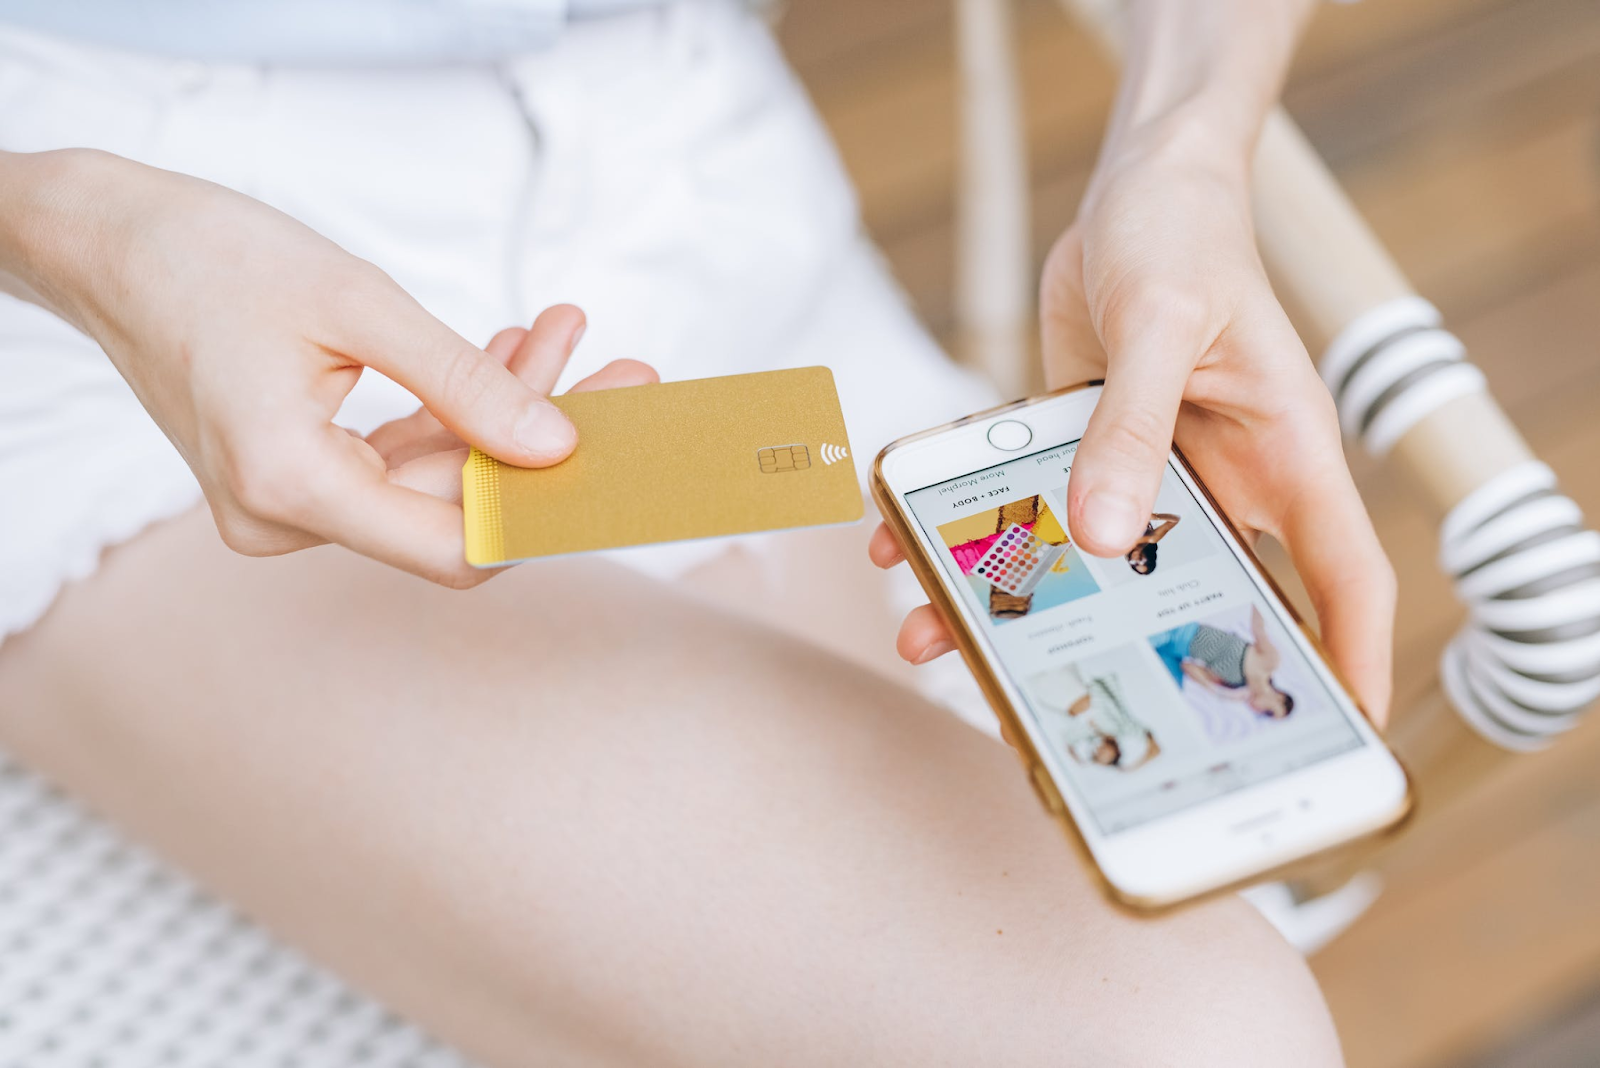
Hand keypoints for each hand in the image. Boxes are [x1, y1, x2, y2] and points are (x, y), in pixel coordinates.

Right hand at [21, 151, 655, 586]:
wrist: (110, 243)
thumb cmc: (211, 258)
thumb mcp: (359, 304)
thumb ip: (465, 383)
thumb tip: (559, 448)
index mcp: (290, 485)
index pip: (456, 548)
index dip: (546, 513)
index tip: (621, 459)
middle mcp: (284, 518)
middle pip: (455, 507)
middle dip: (542, 437)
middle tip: (626, 375)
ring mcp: (289, 504)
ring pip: (437, 476)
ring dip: (505, 410)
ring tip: (566, 336)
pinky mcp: (297, 475)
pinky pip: (400, 455)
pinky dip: (455, 409)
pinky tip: (512, 351)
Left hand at [870, 131, 1394, 724]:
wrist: (1136, 187)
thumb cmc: (1184, 234)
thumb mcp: (1161, 320)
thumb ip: (1132, 427)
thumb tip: (1105, 536)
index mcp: (1285, 458)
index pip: (1342, 582)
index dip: (1344, 666)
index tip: (1333, 738)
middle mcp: (1223, 481)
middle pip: (1196, 599)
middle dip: (1134, 662)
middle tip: (1068, 720)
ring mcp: (1151, 472)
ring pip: (1092, 567)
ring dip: (1015, 606)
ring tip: (936, 639)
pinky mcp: (1085, 452)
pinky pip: (1028, 508)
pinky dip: (969, 531)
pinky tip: (901, 544)